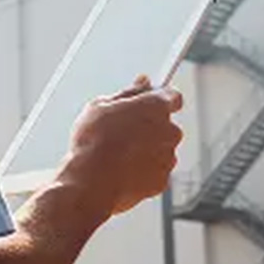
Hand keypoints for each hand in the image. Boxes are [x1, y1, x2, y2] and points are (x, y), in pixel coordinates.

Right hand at [59, 75, 182, 218]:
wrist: (92, 181)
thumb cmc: (94, 142)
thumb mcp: (101, 105)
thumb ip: (128, 92)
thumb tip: (142, 82)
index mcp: (156, 107)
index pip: (172, 96)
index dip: (158, 99)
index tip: (149, 101)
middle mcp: (169, 131)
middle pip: (166, 125)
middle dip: (150, 127)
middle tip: (123, 130)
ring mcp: (167, 158)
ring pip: (161, 149)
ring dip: (146, 149)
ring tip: (118, 153)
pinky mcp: (162, 181)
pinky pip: (155, 171)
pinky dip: (143, 170)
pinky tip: (121, 169)